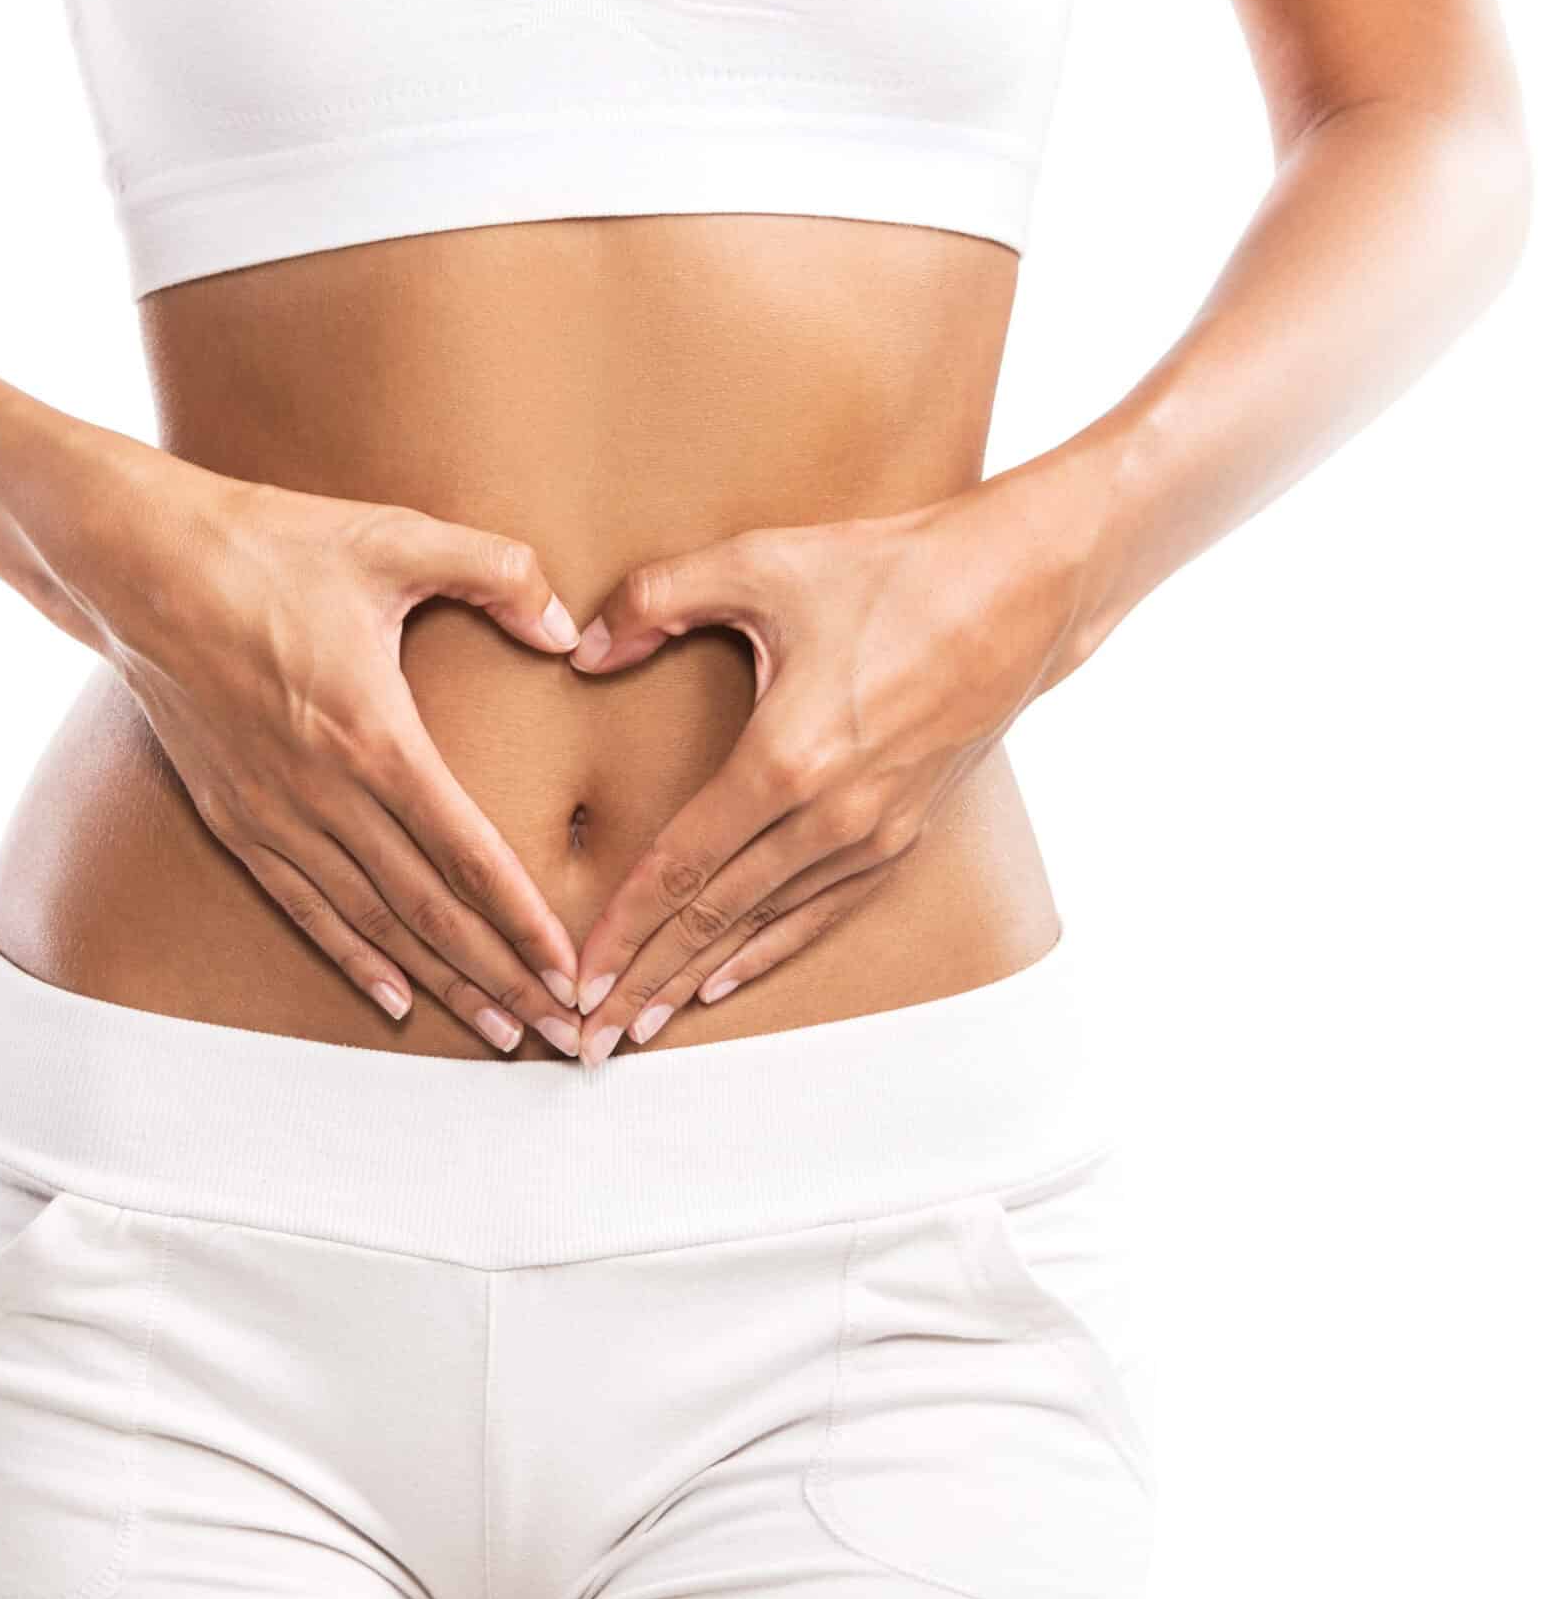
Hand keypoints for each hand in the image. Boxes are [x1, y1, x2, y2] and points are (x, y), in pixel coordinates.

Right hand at [29, 431, 583, 1054]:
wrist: (137, 563)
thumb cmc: (269, 543)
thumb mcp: (395, 538)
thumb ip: (498, 572)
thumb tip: (568, 627)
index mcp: (373, 735)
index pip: (466, 853)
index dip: (522, 921)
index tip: (570, 973)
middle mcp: (323, 794)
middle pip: (428, 910)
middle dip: (500, 978)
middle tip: (558, 1034)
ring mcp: (273, 813)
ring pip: (372, 923)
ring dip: (439, 983)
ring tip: (498, 1032)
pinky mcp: (233, 816)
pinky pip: (304, 907)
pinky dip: (352, 957)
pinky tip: (393, 999)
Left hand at [563, 463, 1102, 1063]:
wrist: (1022, 588)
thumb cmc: (890, 568)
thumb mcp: (760, 562)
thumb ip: (656, 599)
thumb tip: (584, 648)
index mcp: (787, 758)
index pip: (682, 867)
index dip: (623, 927)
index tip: (577, 978)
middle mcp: (832, 816)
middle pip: (715, 918)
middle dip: (645, 979)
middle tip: (589, 1036)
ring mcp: (875, 832)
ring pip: (765, 926)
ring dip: (697, 978)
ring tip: (641, 1022)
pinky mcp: (907, 832)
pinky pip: (822, 911)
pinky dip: (768, 951)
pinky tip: (724, 980)